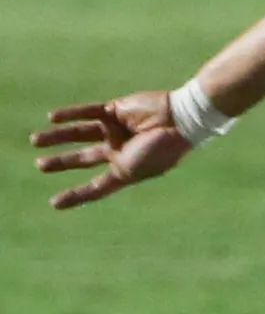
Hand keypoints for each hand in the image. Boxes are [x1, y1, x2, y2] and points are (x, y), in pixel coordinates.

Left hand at [31, 92, 192, 209]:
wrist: (178, 122)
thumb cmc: (158, 152)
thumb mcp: (130, 173)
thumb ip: (107, 183)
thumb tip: (86, 193)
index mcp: (125, 170)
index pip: (95, 186)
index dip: (76, 195)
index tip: (54, 203)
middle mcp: (118, 150)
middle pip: (84, 157)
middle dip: (62, 161)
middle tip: (39, 165)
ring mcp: (116, 129)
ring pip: (80, 133)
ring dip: (58, 137)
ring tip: (36, 140)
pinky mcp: (114, 110)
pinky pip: (88, 112)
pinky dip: (70, 115)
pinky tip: (53, 118)